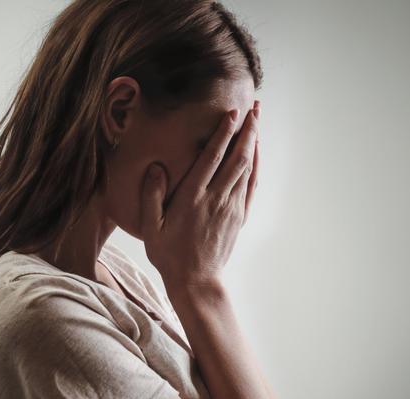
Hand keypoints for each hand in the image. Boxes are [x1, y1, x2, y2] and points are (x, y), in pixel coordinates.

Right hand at [139, 101, 259, 286]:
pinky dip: (256, 165)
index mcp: (192, 198)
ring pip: (247, 168)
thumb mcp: (151, 227)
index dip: (223, 133)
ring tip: (258, 121)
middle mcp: (215, 198)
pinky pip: (251, 185)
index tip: (231, 113)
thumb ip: (152, 196)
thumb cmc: (168, 254)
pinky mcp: (239, 216)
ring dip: (254, 142)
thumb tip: (156, 167)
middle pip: (237, 157)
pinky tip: (256, 152)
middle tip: (255, 108)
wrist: (196, 280)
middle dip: (247, 130)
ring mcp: (230, 207)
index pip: (211, 158)